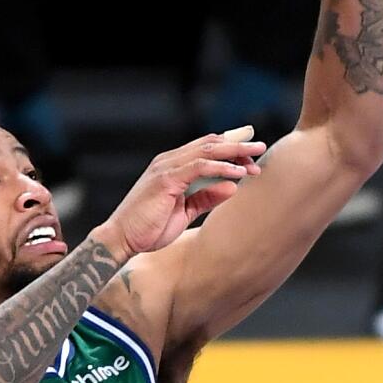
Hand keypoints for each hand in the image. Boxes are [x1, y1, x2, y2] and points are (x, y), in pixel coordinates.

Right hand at [96, 128, 265, 259]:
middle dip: (237, 144)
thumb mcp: (185, 211)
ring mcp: (166, 168)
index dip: (229, 146)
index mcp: (173, 167)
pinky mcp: (165, 179)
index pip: (205, 147)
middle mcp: (169, 162)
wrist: (122, 239)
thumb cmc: (150, 227)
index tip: (251, 151)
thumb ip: (206, 197)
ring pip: (207, 151)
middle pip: (209, 144)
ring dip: (234, 152)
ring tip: (255, 157)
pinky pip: (199, 167)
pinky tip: (238, 173)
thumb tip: (232, 187)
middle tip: (260, 146)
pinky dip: (220, 168)